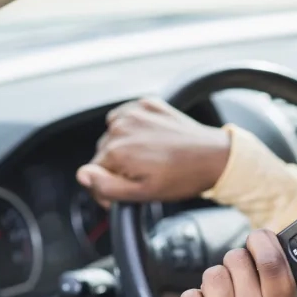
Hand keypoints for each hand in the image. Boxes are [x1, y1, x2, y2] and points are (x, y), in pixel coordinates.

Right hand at [76, 98, 230, 206]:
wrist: (214, 156)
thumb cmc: (183, 177)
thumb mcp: (143, 193)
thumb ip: (107, 186)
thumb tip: (82, 174)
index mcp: (117, 150)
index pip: (93, 171)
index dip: (106, 186)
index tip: (123, 193)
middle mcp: (121, 127)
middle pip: (103, 152)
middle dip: (117, 166)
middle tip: (142, 176)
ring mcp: (135, 112)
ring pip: (114, 133)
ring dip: (124, 146)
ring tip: (149, 158)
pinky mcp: (147, 103)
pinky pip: (127, 115)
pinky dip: (133, 127)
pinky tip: (150, 140)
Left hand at [174, 230, 296, 296]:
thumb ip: (278, 283)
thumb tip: (269, 239)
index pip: (273, 264)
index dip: (263, 241)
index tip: (258, 237)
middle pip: (237, 262)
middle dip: (234, 265)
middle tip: (237, 283)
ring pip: (212, 275)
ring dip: (213, 284)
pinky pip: (189, 296)